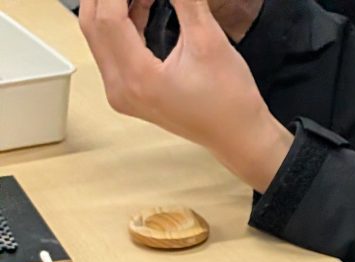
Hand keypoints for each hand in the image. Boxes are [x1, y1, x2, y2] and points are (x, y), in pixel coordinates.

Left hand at [81, 0, 291, 190]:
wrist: (240, 136)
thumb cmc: (231, 101)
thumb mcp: (210, 42)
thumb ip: (187, 3)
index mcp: (138, 78)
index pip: (108, 18)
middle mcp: (120, 89)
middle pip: (93, 25)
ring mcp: (121, 93)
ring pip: (100, 37)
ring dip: (114, 7)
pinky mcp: (129, 93)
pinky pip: (113, 50)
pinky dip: (123, 25)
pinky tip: (141, 6)